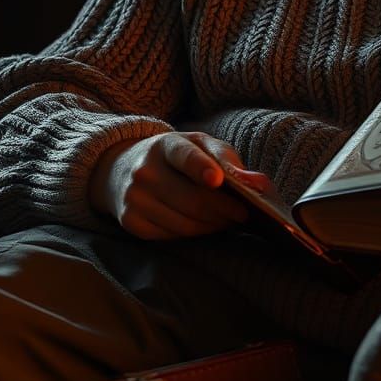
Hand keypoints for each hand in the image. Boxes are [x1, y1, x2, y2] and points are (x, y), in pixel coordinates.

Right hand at [89, 131, 270, 240]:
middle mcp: (144, 171)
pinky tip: (205, 225)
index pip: (184, 156)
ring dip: (213, 225)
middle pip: (191, 199)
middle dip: (224, 210)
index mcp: (165, 145)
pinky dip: (194, 233)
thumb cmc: (175, 157)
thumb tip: (256, 183)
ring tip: (228, 219)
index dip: (201, 168)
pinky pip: (171, 235)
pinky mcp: (130, 222)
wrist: (123, 168)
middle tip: (244, 213)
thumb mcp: (199, 145)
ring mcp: (134, 198)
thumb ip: (227, 159)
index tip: (219, 180)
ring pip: (184, 222)